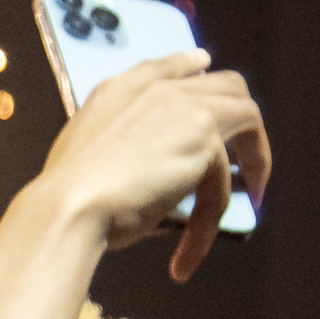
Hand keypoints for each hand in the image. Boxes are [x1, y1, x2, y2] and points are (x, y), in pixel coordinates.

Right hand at [32, 50, 270, 281]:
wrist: (67, 207)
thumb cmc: (63, 194)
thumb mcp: (82, 152)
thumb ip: (118, 141)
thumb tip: (157, 166)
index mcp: (119, 91)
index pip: (168, 65)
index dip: (190, 66)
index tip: (203, 65)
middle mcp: (158, 91)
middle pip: (227, 85)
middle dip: (243, 115)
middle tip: (246, 153)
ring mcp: (186, 109)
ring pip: (246, 124)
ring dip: (255, 161)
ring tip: (250, 197)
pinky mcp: (206, 140)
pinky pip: (223, 183)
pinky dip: (210, 222)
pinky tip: (192, 253)